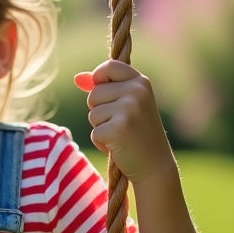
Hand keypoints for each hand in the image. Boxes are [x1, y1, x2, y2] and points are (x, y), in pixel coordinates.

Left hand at [74, 60, 174, 184]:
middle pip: (94, 94)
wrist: (155, 166)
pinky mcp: (118, 129)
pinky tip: (119, 147)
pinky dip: (101, 142)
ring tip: (122, 135)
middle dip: (100, 111)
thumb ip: (104, 88)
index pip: (109, 66)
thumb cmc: (139, 133)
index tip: (106, 96)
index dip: (99, 79)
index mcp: (141, 82)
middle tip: (122, 124)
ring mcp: (128, 110)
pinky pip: (94, 132)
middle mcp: (136, 92)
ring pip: (92, 114)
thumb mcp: (127, 104)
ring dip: (101, 127)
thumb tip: (77, 78)